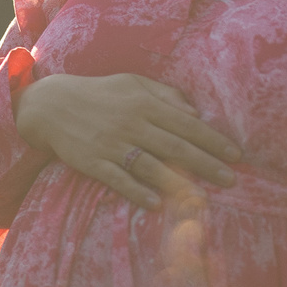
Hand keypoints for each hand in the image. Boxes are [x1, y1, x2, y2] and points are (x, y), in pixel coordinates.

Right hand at [12, 72, 242, 211]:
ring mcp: (111, 144)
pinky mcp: (93, 162)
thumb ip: (165, 95)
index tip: (235, 154)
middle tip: (231, 180)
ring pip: (150, 165)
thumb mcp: (132, 83)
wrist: (51, 105)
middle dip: (205, 164)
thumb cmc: (99, 93)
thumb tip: (195, 112)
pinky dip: (137, 191)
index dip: (212, 139)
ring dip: (178, 183)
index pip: (186, 123)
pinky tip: (155, 203)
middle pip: (175, 146)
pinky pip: (118, 179)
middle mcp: (131, 123)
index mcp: (143, 103)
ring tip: (202, 198)